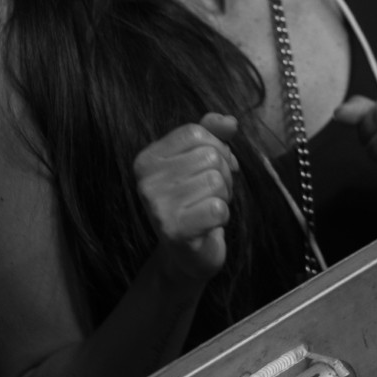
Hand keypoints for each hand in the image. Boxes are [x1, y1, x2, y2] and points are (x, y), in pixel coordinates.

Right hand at [134, 112, 238, 284]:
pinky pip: (218, 208)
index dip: (216, 146)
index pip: (195, 132)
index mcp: (147, 159)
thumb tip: (229, 121)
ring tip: (207, 208)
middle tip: (209, 193)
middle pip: (209, 156)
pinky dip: (222, 216)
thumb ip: (212, 134)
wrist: (187, 254)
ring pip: (216, 180)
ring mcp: (158, 207)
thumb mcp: (199, 161)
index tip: (212, 166)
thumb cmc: (194, 200)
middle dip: (222, 174)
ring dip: (222, 196)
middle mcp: (146, 181)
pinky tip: (207, 224)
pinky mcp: (175, 231)